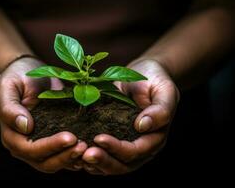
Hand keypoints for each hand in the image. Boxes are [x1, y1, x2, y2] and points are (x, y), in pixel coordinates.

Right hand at [0, 57, 86, 172]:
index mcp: (12, 136)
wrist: (28, 73)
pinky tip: (92, 149)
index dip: (50, 146)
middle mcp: (25, 146)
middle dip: (65, 156)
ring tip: (90, 147)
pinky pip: (66, 154)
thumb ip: (10, 108)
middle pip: (45, 163)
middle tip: (84, 145)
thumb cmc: (16, 78)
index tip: (70, 137)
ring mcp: (40, 146)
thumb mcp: (8, 87)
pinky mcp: (54, 141)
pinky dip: (78, 156)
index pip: (30, 149)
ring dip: (73, 158)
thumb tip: (24, 127)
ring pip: (57, 162)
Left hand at [82, 59, 179, 174]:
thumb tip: (143, 126)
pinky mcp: (112, 139)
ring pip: (109, 164)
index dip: (117, 148)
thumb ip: (160, 110)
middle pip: (121, 165)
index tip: (99, 138)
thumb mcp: (164, 91)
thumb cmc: (155, 81)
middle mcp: (139, 147)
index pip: (135, 151)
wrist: (143, 74)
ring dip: (93, 162)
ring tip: (77, 156)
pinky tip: (74, 151)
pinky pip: (100, 154)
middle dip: (102, 161)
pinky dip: (87, 156)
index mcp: (154, 138)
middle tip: (84, 154)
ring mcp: (124, 145)